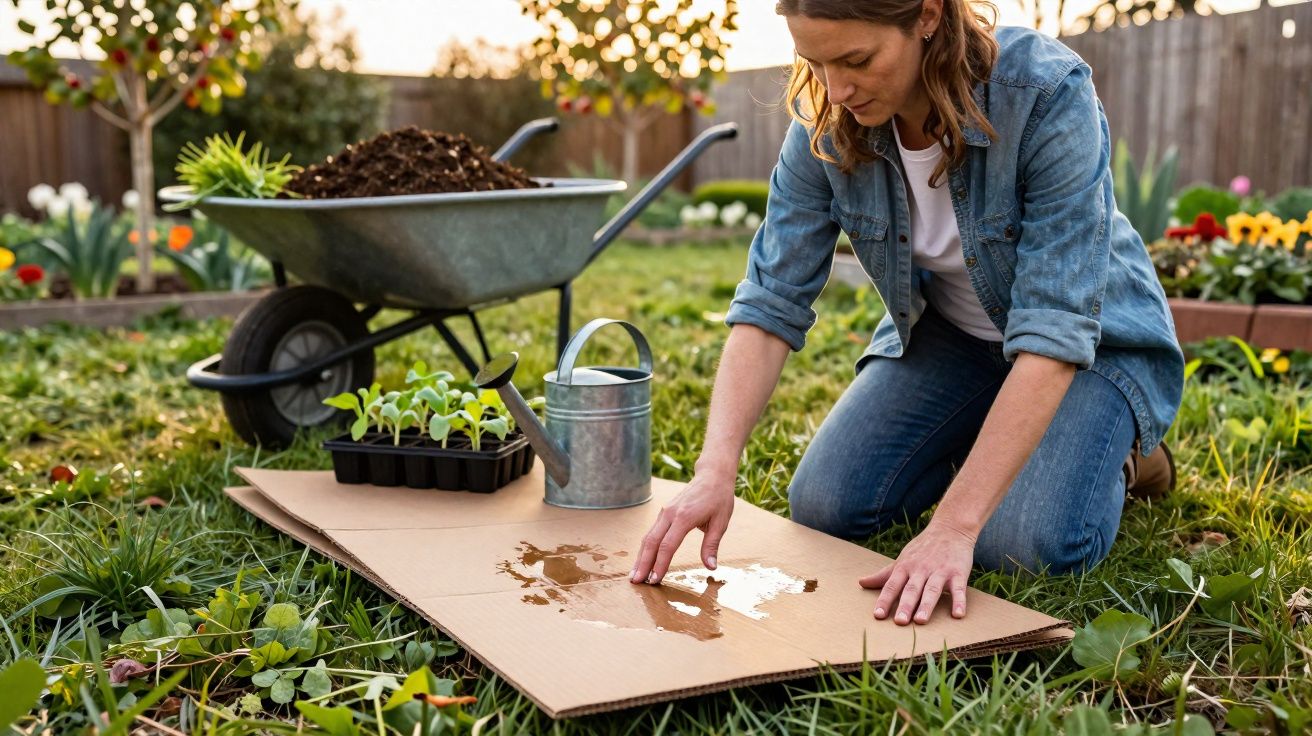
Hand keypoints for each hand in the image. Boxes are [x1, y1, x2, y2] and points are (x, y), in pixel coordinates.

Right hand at [631, 468, 735, 584]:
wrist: (712, 475)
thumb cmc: (719, 499)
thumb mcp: (721, 522)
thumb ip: (712, 545)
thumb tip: (711, 567)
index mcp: (684, 517)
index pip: (667, 545)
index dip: (660, 564)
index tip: (654, 580)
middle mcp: (670, 514)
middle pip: (651, 542)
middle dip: (643, 563)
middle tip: (636, 582)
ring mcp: (665, 512)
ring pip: (648, 537)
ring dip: (641, 557)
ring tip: (635, 575)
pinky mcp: (664, 513)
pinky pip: (652, 532)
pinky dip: (646, 548)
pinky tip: (643, 560)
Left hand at [859, 520, 975, 624]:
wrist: (950, 529)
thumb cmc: (922, 548)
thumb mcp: (901, 559)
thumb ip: (883, 574)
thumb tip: (861, 583)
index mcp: (905, 567)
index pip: (892, 585)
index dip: (884, 600)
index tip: (878, 615)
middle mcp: (921, 570)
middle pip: (911, 590)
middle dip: (905, 605)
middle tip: (899, 622)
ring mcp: (940, 571)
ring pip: (932, 590)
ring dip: (926, 605)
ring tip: (921, 621)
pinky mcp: (958, 573)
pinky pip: (959, 589)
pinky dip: (959, 602)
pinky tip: (958, 615)